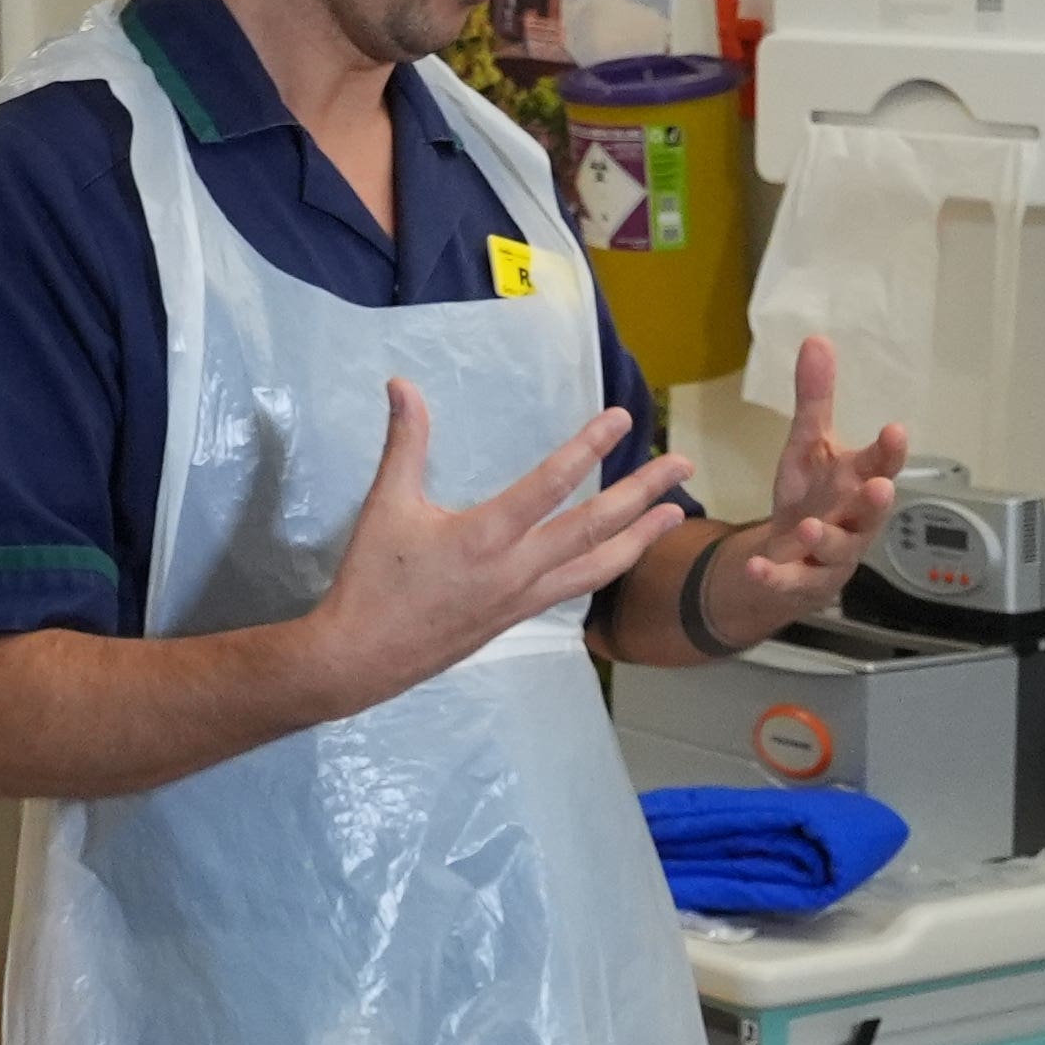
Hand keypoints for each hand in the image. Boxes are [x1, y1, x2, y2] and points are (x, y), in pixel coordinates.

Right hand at [313, 379, 695, 706]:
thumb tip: (402, 385)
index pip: (550, 485)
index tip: (622, 419)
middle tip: (682, 464)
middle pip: (594, 527)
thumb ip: (404, 443)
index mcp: (485, 537)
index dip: (588, 448)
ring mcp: (523, 598)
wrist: (362, 659)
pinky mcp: (518, 617)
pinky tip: (622, 554)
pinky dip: (606, 567)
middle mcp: (516, 569)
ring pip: (597, 566)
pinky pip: (575, 588)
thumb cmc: (372, 582)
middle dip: (642, 493)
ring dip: (640, 537)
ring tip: (676, 513)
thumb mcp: (385, 506)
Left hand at [716, 335, 913, 640]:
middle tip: (880, 487)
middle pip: (872, 513)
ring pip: (837, 551)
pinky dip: (774, 576)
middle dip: (877, 502)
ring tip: (810, 527)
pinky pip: (791, 582)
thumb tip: (817, 339)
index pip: (881, 464)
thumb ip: (815, 400)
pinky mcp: (804, 582)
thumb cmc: (812, 497)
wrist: (791, 556)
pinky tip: (756, 567)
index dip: (890, 451)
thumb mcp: (807, 446)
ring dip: (825, 539)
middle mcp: (854, 521)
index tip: (895, 431)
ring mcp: (832, 556)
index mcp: (857, 482)